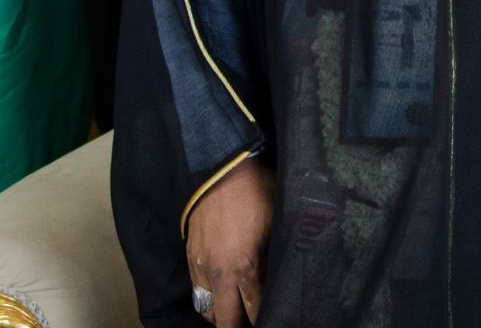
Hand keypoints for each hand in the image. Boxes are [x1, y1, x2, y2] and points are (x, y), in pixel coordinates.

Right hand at [185, 156, 273, 325]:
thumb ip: (278, 255)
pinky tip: (223, 298)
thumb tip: (288, 273)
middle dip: (242, 327)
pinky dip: (211, 302)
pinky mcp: (192, 259)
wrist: (221, 169)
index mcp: (247, 267)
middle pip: (228, 322)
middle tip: (255, 324)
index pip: (257, 311)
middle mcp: (221, 273)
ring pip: (210, 312)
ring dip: (225, 317)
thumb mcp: (279, 222)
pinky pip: (198, 293)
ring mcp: (202, 268)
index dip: (267, 319)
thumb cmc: (257, 190)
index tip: (277, 317)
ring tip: (240, 315)